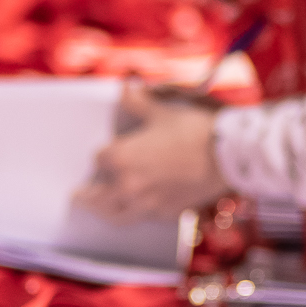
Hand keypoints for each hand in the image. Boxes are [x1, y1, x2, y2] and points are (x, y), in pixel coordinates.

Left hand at [74, 88, 227, 221]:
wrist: (226, 156)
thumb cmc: (193, 130)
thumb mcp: (162, 112)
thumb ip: (138, 102)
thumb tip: (125, 89)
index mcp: (120, 158)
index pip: (99, 159)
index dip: (104, 154)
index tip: (107, 153)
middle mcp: (127, 185)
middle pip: (97, 197)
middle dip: (88, 195)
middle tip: (79, 197)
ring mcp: (146, 204)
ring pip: (116, 214)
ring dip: (104, 212)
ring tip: (99, 210)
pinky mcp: (166, 214)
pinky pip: (143, 218)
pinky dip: (135, 214)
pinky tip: (137, 210)